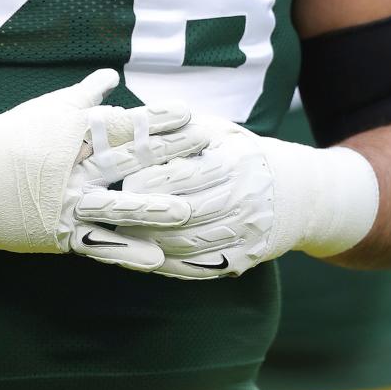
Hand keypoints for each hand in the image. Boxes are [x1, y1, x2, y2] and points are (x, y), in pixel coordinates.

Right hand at [0, 70, 207, 270]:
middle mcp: (71, 167)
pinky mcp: (59, 234)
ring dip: (154, 205)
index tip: (193, 114)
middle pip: (128, 158)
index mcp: (69, 133)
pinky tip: (158, 257)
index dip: (158, 120)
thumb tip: (112, 75)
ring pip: (117, 204)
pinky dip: (128, 251)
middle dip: (170, 153)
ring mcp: (65, 203)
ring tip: (188, 207)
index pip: (122, 123)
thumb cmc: (0, 141)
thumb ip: (81, 96)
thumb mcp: (41, 111)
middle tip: (208, 149)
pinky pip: (99, 245)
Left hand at [118, 115, 378, 278]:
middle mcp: (241, 202)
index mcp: (234, 165)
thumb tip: (126, 121)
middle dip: (132, 213)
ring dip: (141, 242)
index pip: (180, 178)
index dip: (143, 180)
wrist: (296, 194)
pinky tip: (134, 253)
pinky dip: (162, 264)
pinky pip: (195, 268)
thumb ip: (175, 129)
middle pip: (177, 214)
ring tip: (106, 233)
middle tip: (94, 208)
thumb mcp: (215, 131)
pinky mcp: (239, 260)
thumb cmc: (240, 153)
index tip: (112, 178)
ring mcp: (242, 236)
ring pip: (183, 245)